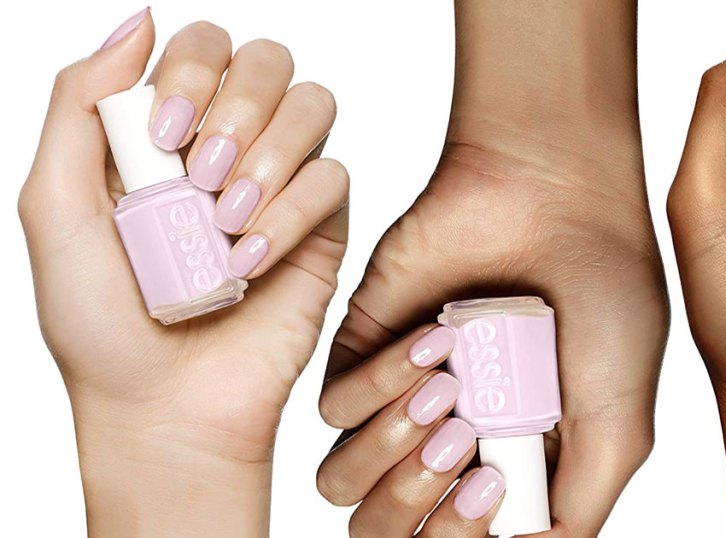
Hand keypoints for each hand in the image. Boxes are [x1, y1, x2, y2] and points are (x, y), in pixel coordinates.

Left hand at [18, 10, 347, 534]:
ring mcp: (281, 184)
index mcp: (165, 131)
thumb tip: (140, 22)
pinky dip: (294, 212)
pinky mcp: (324, 227)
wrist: (163, 406)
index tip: (165, 142)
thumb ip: (78, 103)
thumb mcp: (53, 205)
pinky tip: (252, 259)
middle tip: (203, 176)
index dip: (193, 73)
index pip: (202, 46)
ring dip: (272, 155)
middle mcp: (229, 146)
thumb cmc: (101, 323)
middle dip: (240, 107)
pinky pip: (335, 178)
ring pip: (315, 105)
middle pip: (268, 60)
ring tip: (229, 219)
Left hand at [317, 2, 667, 535]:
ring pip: (348, 480)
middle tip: (466, 445)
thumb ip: (581, 502)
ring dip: (392, 454)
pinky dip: (378, 390)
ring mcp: (405, 396)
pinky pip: (333, 407)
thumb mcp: (619, 417)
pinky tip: (431, 344)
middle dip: (423, 506)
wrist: (559, 192)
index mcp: (512, 465)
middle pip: (390, 526)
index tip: (494, 491)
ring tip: (449, 396)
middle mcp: (453, 438)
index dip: (463, 534)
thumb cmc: (605, 293)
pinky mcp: (364, 347)